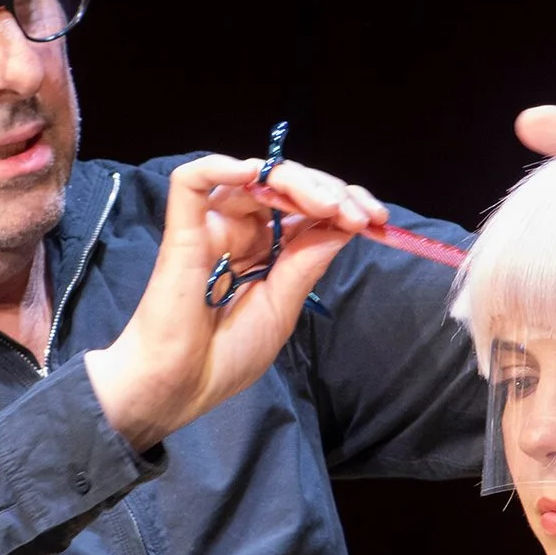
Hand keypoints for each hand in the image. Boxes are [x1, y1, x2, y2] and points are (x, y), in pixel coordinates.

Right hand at [86, 157, 379, 450]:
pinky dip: (221, 166)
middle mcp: (241, 230)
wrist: (179, 388)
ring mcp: (211, 226)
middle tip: (359, 214)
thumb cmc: (226, 357)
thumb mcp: (282, 309)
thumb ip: (306, 263)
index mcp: (266, 251)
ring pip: (253, 176)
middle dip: (330, 191)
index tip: (377, 219)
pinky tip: (255, 174)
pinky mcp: (182, 229)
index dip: (343, 204)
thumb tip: (342, 222)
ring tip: (328, 205)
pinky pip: (193, 181)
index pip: (307, 209)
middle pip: (286, 186)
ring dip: (298, 182)